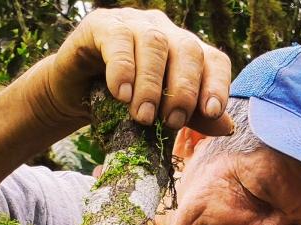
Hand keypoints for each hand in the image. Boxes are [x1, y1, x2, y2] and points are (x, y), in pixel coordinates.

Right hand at [23, 7, 234, 132]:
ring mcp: (133, 23)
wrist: (74, 95)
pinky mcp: (101, 24)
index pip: (213, 59)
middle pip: (187, 49)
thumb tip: (226, 127)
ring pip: (154, 43)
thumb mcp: (160, 113)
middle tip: (171, 122)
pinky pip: (118, 40)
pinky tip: (120, 93)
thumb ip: (192, 116)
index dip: (217, 84)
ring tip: (143, 116)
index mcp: (185, 50)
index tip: (212, 112)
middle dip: (183, 89)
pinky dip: (123, 69)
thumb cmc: (121, 104)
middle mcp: (164, 31)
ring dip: (152, 84)